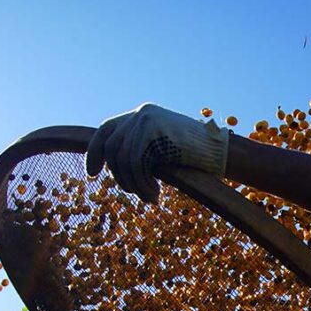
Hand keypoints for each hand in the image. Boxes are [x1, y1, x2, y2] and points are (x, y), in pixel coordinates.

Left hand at [85, 103, 230, 203]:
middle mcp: (140, 113)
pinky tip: (155, 193)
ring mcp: (146, 118)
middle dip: (119, 175)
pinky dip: (141, 182)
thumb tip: (115, 168)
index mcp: (141, 116)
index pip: (106, 130)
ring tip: (150, 196)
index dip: (95, 152)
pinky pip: (135, 161)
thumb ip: (140, 152)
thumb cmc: (194, 158)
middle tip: (136, 193)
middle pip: (112, 147)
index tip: (92, 174)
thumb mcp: (161, 151)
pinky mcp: (152, 129)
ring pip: (123, 157)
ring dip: (133, 183)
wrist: (219, 152)